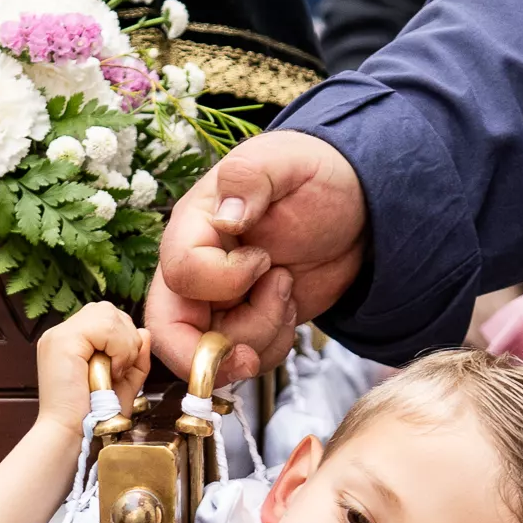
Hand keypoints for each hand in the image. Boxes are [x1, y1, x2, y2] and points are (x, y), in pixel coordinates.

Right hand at [34, 301, 149, 433]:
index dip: (124, 339)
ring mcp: (58, 336)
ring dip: (124, 344)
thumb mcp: (124, 383)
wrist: (73, 438)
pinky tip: (112, 372)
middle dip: (126, 337)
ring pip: (106, 314)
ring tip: (115, 372)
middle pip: (106, 310)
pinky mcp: (62, 342)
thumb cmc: (95, 419)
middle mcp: (61, 334)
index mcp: (71, 342)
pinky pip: (103, 327)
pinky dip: (118, 349)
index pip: (105, 318)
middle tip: (120, 371)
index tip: (121, 370)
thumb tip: (145, 333)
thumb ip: (136, 357)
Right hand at [145, 130, 368, 384]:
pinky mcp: (244, 326)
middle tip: (250, 359)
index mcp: (194, 226)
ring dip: (261, 337)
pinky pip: (242, 361)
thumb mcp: (287, 160)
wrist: (353, 209)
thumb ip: (250, 175)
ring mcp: (218, 304)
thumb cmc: (314, 177)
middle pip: (170, 331)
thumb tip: (227, 215)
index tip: (265, 260)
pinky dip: (272, 349)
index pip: (182, 273)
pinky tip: (288, 309)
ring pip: (212, 354)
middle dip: (208, 357)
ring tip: (287, 290)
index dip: (224, 280)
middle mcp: (197, 270)